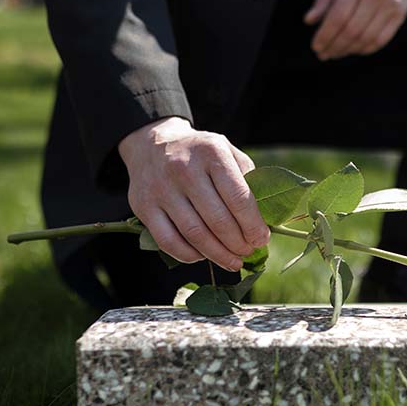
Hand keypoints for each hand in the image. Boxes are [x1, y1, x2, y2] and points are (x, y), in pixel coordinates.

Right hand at [118, 117, 270, 270]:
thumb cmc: (200, 155)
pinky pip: (168, 241)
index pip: (238, 197)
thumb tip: (262, 222)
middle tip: (247, 252)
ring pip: (194, 234)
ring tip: (232, 261)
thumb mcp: (227, 152)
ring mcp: (161, 188)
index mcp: (211, 152)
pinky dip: (189, 255)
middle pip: (218, 220)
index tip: (262, 240)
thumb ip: (247, 180)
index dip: (253, 225)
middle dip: (238, 243)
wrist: (153, 144)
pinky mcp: (143, 206)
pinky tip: (203, 256)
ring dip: (218, 254)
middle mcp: (184, 168)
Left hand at [304, 0, 406, 59]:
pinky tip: (354, 49)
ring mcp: (390, 4)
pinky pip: (381, 40)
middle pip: (352, 30)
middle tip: (323, 54)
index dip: (325, 35)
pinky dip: (365, 49)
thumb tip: (309, 21)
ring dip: (348, 50)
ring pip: (366, 38)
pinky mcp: (400, 13)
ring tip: (336, 53)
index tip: (316, 46)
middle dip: (334, 46)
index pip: (338, 16)